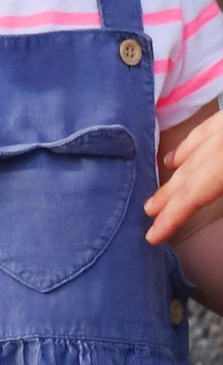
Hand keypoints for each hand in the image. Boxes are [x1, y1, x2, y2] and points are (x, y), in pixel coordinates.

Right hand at [148, 110, 222, 247]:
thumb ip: (219, 186)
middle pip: (191, 171)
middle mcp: (222, 139)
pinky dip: (188, 145)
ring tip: (160, 194)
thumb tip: (199, 197)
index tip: (152, 236)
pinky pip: (206, 128)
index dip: (172, 215)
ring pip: (194, 149)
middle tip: (149, 214)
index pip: (194, 191)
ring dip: (176, 173)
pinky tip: (177, 157)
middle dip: (169, 195)